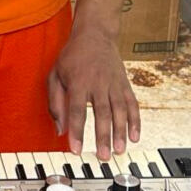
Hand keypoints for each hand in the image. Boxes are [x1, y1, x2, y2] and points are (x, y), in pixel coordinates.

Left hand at [48, 26, 139, 159]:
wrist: (95, 34)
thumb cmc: (72, 57)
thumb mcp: (55, 74)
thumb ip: (55, 103)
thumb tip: (59, 129)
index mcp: (78, 82)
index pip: (77, 111)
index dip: (76, 131)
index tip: (75, 150)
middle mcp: (98, 83)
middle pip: (102, 113)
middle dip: (103, 136)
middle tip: (103, 156)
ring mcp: (114, 84)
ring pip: (120, 111)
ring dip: (121, 132)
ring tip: (119, 150)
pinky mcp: (125, 84)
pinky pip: (133, 105)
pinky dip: (135, 121)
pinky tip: (135, 137)